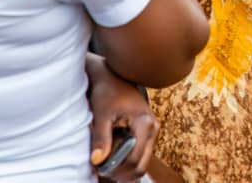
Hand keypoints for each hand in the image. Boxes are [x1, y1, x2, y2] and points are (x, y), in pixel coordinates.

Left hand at [87, 54, 158, 181]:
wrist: (113, 78)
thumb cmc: (107, 93)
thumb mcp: (101, 114)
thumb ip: (101, 137)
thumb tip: (97, 161)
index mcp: (145, 123)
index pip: (134, 159)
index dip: (116, 168)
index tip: (98, 167)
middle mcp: (154, 128)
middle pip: (141, 165)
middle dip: (121, 172)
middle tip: (101, 170)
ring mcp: (153, 131)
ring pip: (141, 163)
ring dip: (123, 168)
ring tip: (105, 161)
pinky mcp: (148, 133)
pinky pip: (140, 156)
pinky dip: (126, 161)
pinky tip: (112, 155)